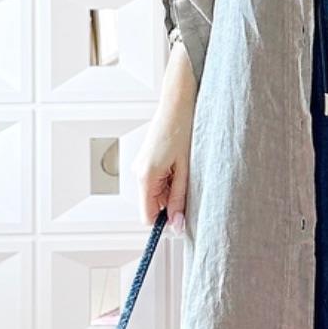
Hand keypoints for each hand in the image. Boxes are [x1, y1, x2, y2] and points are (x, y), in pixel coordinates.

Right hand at [137, 46, 195, 231]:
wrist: (177, 104)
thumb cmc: (183, 131)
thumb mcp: (186, 170)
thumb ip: (179, 199)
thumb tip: (176, 225)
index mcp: (145, 177)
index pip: (147, 217)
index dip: (164, 223)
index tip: (182, 221)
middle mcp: (138, 173)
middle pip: (152, 205)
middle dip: (171, 204)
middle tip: (190, 188)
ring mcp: (140, 166)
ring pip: (156, 194)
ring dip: (172, 190)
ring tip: (185, 172)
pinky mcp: (146, 160)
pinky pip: (156, 181)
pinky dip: (169, 180)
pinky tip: (180, 165)